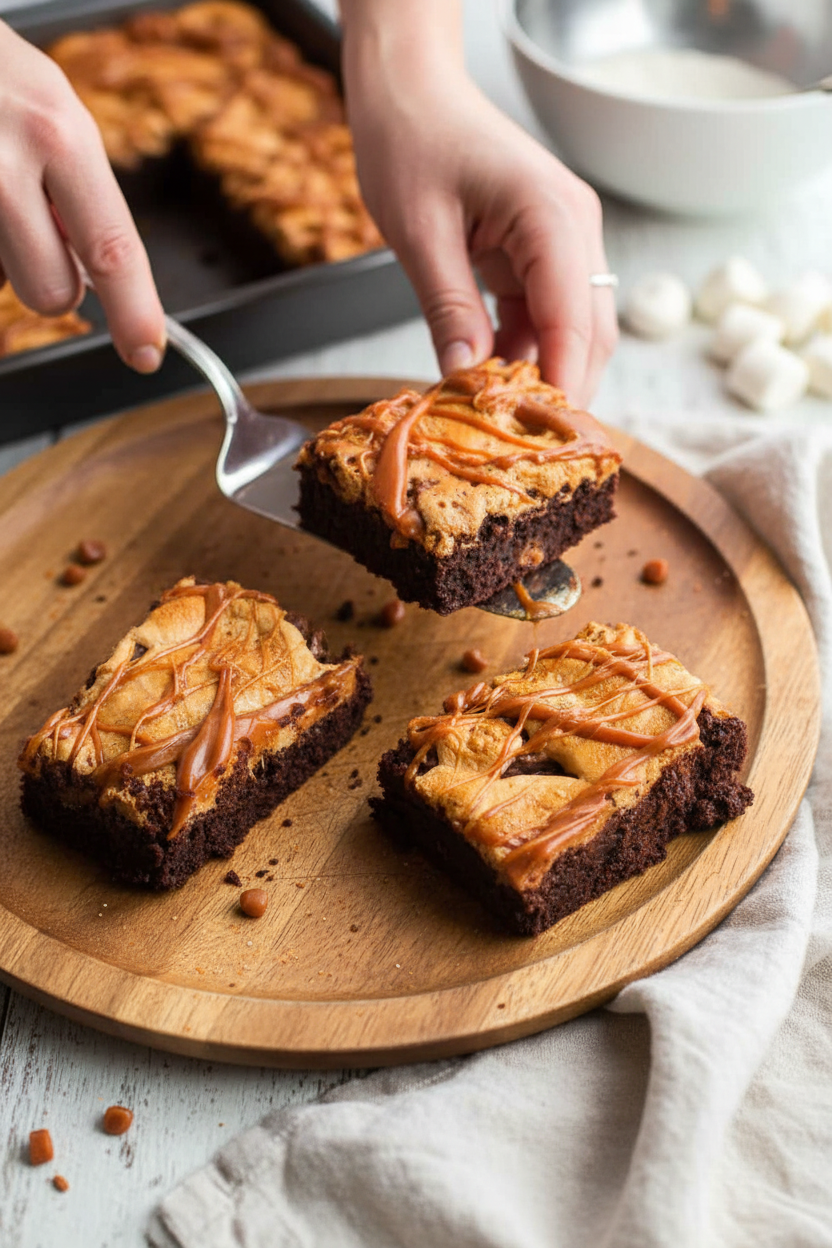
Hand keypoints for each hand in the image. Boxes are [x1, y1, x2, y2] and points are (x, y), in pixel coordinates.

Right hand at [0, 21, 164, 371]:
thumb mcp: (54, 114)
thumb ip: (82, 190)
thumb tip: (101, 269)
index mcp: (60, 137)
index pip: (113, 249)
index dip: (134, 313)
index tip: (146, 351)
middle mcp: (9, 162)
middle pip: (51, 292)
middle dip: (51, 282)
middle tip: (36, 232)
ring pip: (6, 283)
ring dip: (7, 256)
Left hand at [342, 13, 616, 406]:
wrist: (410, 90)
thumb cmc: (411, 140)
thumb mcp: (418, 232)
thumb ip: (448, 307)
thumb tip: (465, 379)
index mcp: (551, 216)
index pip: (574, 320)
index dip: (562, 387)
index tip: (542, 442)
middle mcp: (573, 230)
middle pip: (590, 333)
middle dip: (561, 392)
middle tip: (524, 450)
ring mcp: (562, 243)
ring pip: (572, 332)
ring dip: (540, 378)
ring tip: (500, 426)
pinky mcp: (541, 254)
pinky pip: (543, 319)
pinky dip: (521, 356)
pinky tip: (488, 386)